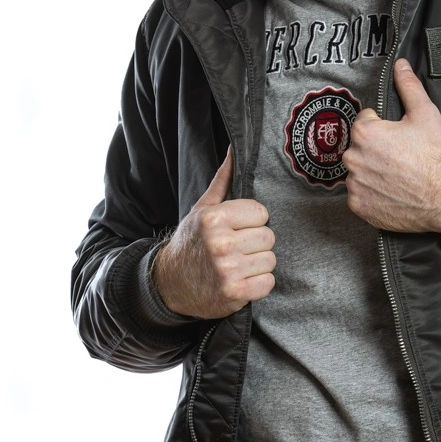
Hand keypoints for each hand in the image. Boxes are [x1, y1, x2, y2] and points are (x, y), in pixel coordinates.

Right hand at [152, 148, 275, 317]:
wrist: (170, 284)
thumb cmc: (192, 242)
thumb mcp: (203, 208)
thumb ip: (223, 179)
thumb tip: (235, 148)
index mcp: (213, 218)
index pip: (261, 212)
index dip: (252, 221)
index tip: (238, 228)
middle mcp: (221, 244)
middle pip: (269, 237)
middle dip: (256, 243)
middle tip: (237, 248)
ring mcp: (228, 270)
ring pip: (270, 260)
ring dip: (258, 264)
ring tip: (238, 264)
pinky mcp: (235, 293)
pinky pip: (268, 282)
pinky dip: (258, 284)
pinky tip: (241, 280)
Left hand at [343, 59, 440, 232]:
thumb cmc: (436, 157)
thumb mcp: (425, 114)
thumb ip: (408, 86)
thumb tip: (400, 65)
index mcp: (365, 132)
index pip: (365, 121)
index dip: (384, 127)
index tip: (399, 138)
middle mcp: (353, 157)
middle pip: (360, 147)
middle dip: (376, 149)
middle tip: (401, 157)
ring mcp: (355, 184)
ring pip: (359, 171)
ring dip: (373, 171)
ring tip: (398, 175)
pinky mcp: (359, 206)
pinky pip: (360, 194)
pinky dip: (372, 193)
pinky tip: (392, 191)